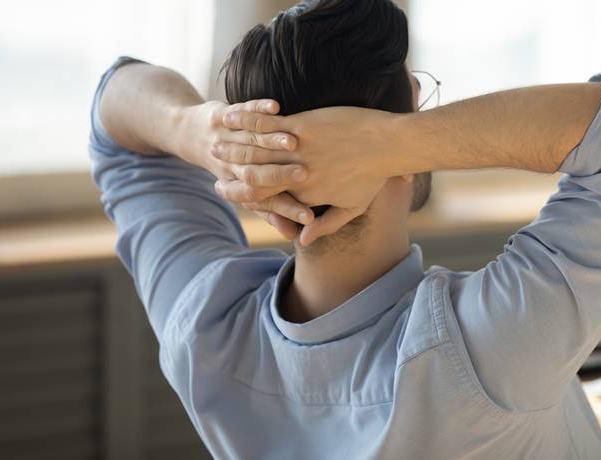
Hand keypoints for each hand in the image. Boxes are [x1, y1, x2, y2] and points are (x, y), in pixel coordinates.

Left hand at [174, 99, 313, 239]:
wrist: (193, 135)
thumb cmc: (235, 166)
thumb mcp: (252, 190)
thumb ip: (274, 210)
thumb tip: (293, 236)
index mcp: (240, 184)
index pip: (263, 200)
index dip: (286, 209)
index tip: (308, 216)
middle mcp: (230, 164)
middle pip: (256, 173)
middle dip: (280, 175)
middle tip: (304, 175)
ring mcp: (226, 138)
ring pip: (250, 141)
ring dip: (271, 142)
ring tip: (292, 142)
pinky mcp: (224, 115)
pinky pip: (242, 111)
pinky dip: (256, 109)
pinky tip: (274, 107)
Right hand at [212, 106, 400, 245]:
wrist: (388, 145)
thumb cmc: (375, 175)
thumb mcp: (353, 207)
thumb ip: (326, 225)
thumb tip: (304, 240)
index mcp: (305, 196)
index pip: (268, 198)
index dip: (245, 194)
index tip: (226, 190)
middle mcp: (295, 176)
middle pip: (254, 176)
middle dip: (230, 171)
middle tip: (212, 166)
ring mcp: (296, 151)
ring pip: (255, 151)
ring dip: (231, 147)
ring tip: (213, 143)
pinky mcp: (300, 126)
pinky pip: (266, 126)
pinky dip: (246, 122)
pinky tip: (230, 117)